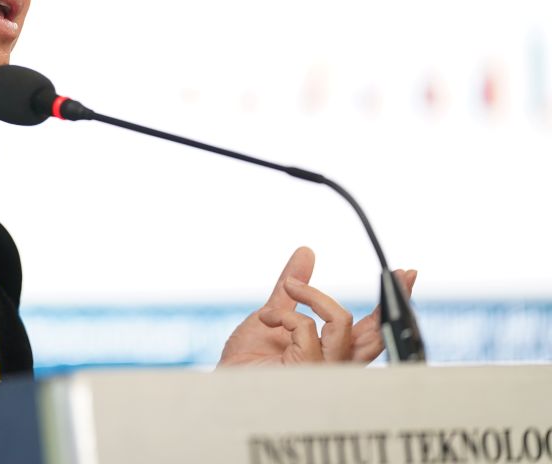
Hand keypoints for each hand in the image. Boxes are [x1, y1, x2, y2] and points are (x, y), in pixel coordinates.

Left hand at [218, 246, 417, 365]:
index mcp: (332, 352)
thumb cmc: (249, 360)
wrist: (227, 381)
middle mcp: (335, 364)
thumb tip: (306, 252)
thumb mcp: (274, 312)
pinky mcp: (307, 369)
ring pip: (341, 321)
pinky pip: (307, 327)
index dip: (389, 306)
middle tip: (401, 273)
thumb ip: (292, 287)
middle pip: (376, 334)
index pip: (370, 331)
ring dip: (312, 296)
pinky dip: (285, 314)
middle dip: (390, 302)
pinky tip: (267, 318)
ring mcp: (324, 369)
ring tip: (290, 289)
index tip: (404, 275)